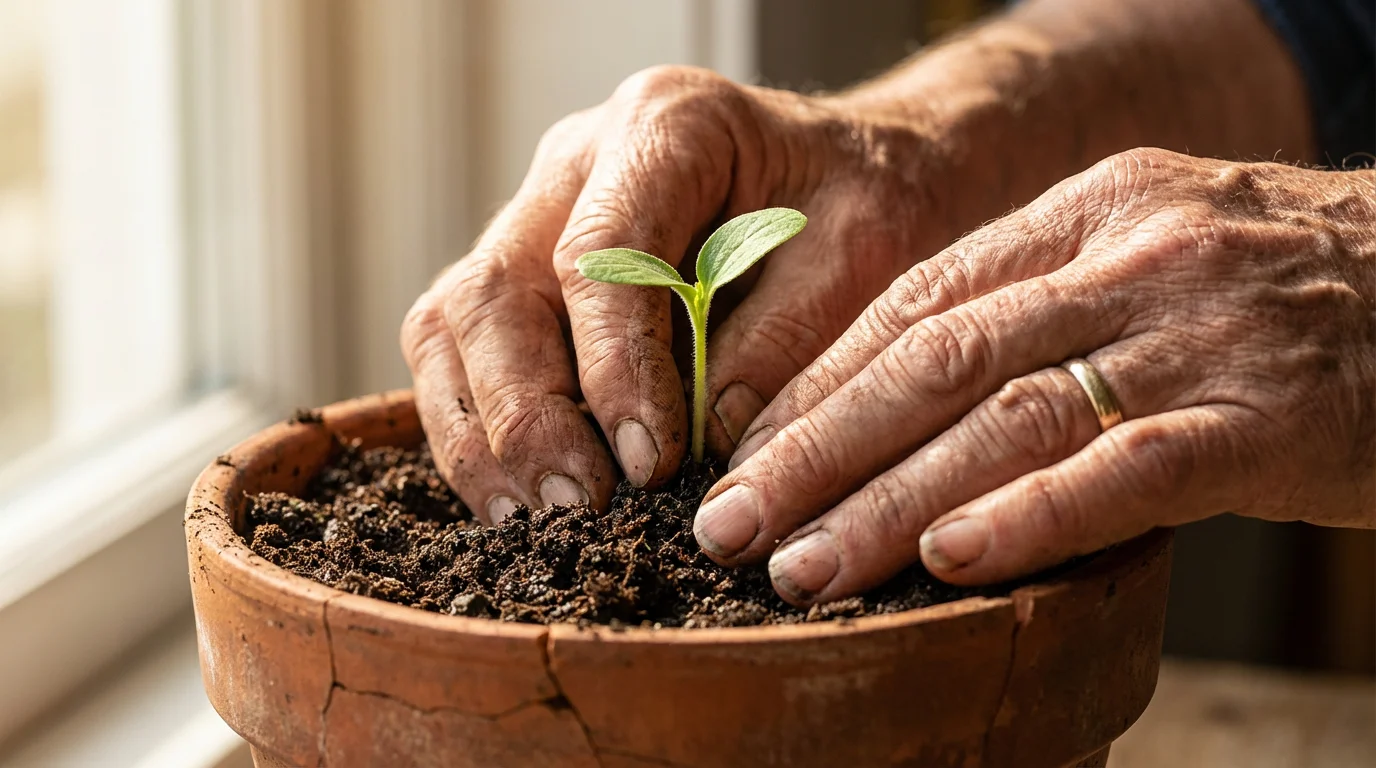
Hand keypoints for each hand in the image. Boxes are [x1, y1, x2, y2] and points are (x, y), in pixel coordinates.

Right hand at [402, 65, 957, 521]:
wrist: (857, 174)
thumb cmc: (869, 201)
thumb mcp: (865, 250)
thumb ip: (788, 332)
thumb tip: (707, 434)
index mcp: (667, 124)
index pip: (600, 253)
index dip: (613, 366)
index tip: (653, 462)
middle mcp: (578, 163)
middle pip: (498, 289)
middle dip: (527, 414)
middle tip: (579, 507)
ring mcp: (537, 215)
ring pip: (454, 322)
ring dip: (481, 432)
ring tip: (529, 521)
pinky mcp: (525, 275)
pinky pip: (457, 351)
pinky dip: (474, 429)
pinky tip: (513, 499)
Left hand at [695, 147, 1375, 603]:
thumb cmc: (1277, 285)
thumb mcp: (1145, 254)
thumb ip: (1032, 307)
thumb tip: (892, 400)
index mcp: (1085, 214)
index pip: (915, 303)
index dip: (816, 384)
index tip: (740, 453)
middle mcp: (1129, 261)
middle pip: (935, 362)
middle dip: (816, 452)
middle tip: (729, 526)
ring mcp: (1196, 337)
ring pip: (1007, 420)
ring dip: (889, 503)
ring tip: (805, 568)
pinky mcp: (1267, 419)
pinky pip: (1127, 469)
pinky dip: (1030, 517)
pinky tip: (950, 563)